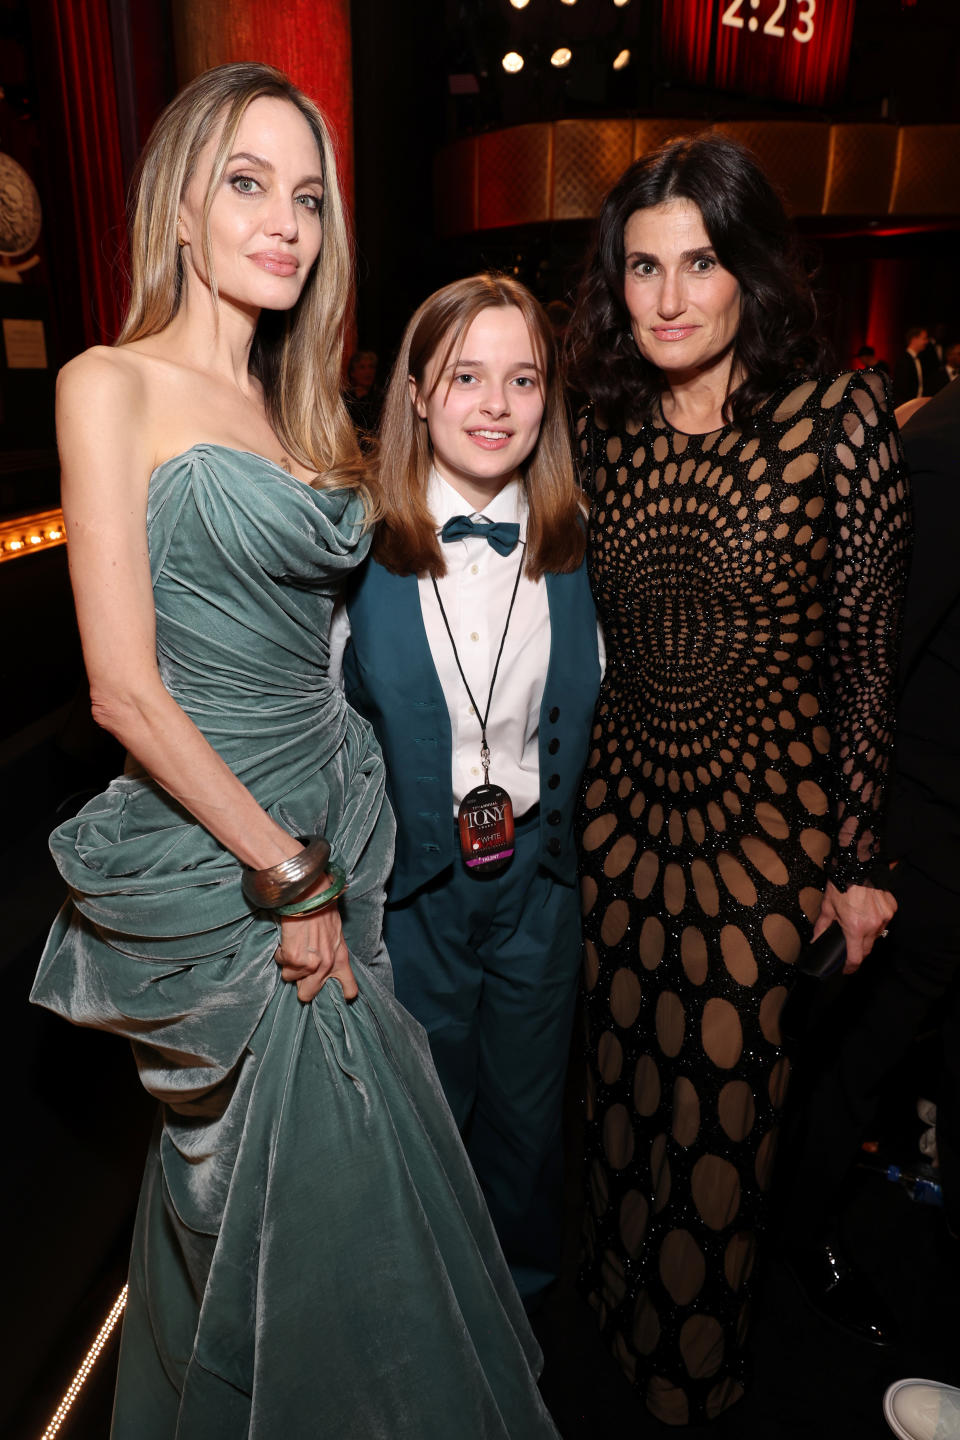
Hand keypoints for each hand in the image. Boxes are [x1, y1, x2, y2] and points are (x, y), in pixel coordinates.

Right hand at [274, 882, 357, 1002]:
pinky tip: (288, 938)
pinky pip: (280, 963)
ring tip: (294, 944)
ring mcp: (309, 964)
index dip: (345, 994)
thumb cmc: (322, 910)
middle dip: (300, 984)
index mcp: (340, 959)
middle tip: (299, 968)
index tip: (343, 997)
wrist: (310, 896)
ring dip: (289, 964)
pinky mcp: (293, 958)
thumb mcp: (336, 934)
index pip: (349, 988)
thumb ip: (331, 952)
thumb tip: (321, 963)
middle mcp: (326, 965)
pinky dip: (281, 952)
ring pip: (289, 977)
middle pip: (306, 994)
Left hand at [812, 880, 896, 974]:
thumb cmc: (840, 884)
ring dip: (868, 935)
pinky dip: (877, 920)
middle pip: (867, 949)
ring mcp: (885, 917)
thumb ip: (822, 927)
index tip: (845, 970)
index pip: (856, 958)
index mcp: (855, 928)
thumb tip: (815, 941)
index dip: (850, 967)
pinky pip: (885, 921)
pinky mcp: (892, 908)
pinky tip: (868, 912)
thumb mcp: (827, 906)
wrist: (857, 864)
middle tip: (849, 947)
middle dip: (858, 951)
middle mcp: (872, 925)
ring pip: (877, 935)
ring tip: (858, 924)